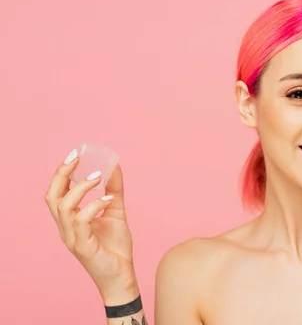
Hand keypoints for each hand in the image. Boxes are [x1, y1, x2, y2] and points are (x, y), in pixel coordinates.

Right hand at [45, 149, 138, 303]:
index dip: (62, 173)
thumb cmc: (115, 247)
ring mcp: (71, 237)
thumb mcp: (115, 211)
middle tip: (77, 158)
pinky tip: (108, 200)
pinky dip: (93, 206)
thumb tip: (115, 166)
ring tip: (98, 177)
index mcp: (70, 219)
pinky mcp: (82, 246)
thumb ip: (114, 190)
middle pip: (52, 197)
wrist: (122, 275)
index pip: (57, 192)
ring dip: (80, 188)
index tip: (75, 154)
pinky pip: (81, 221)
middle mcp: (65, 227)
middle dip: (62, 175)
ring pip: (63, 207)